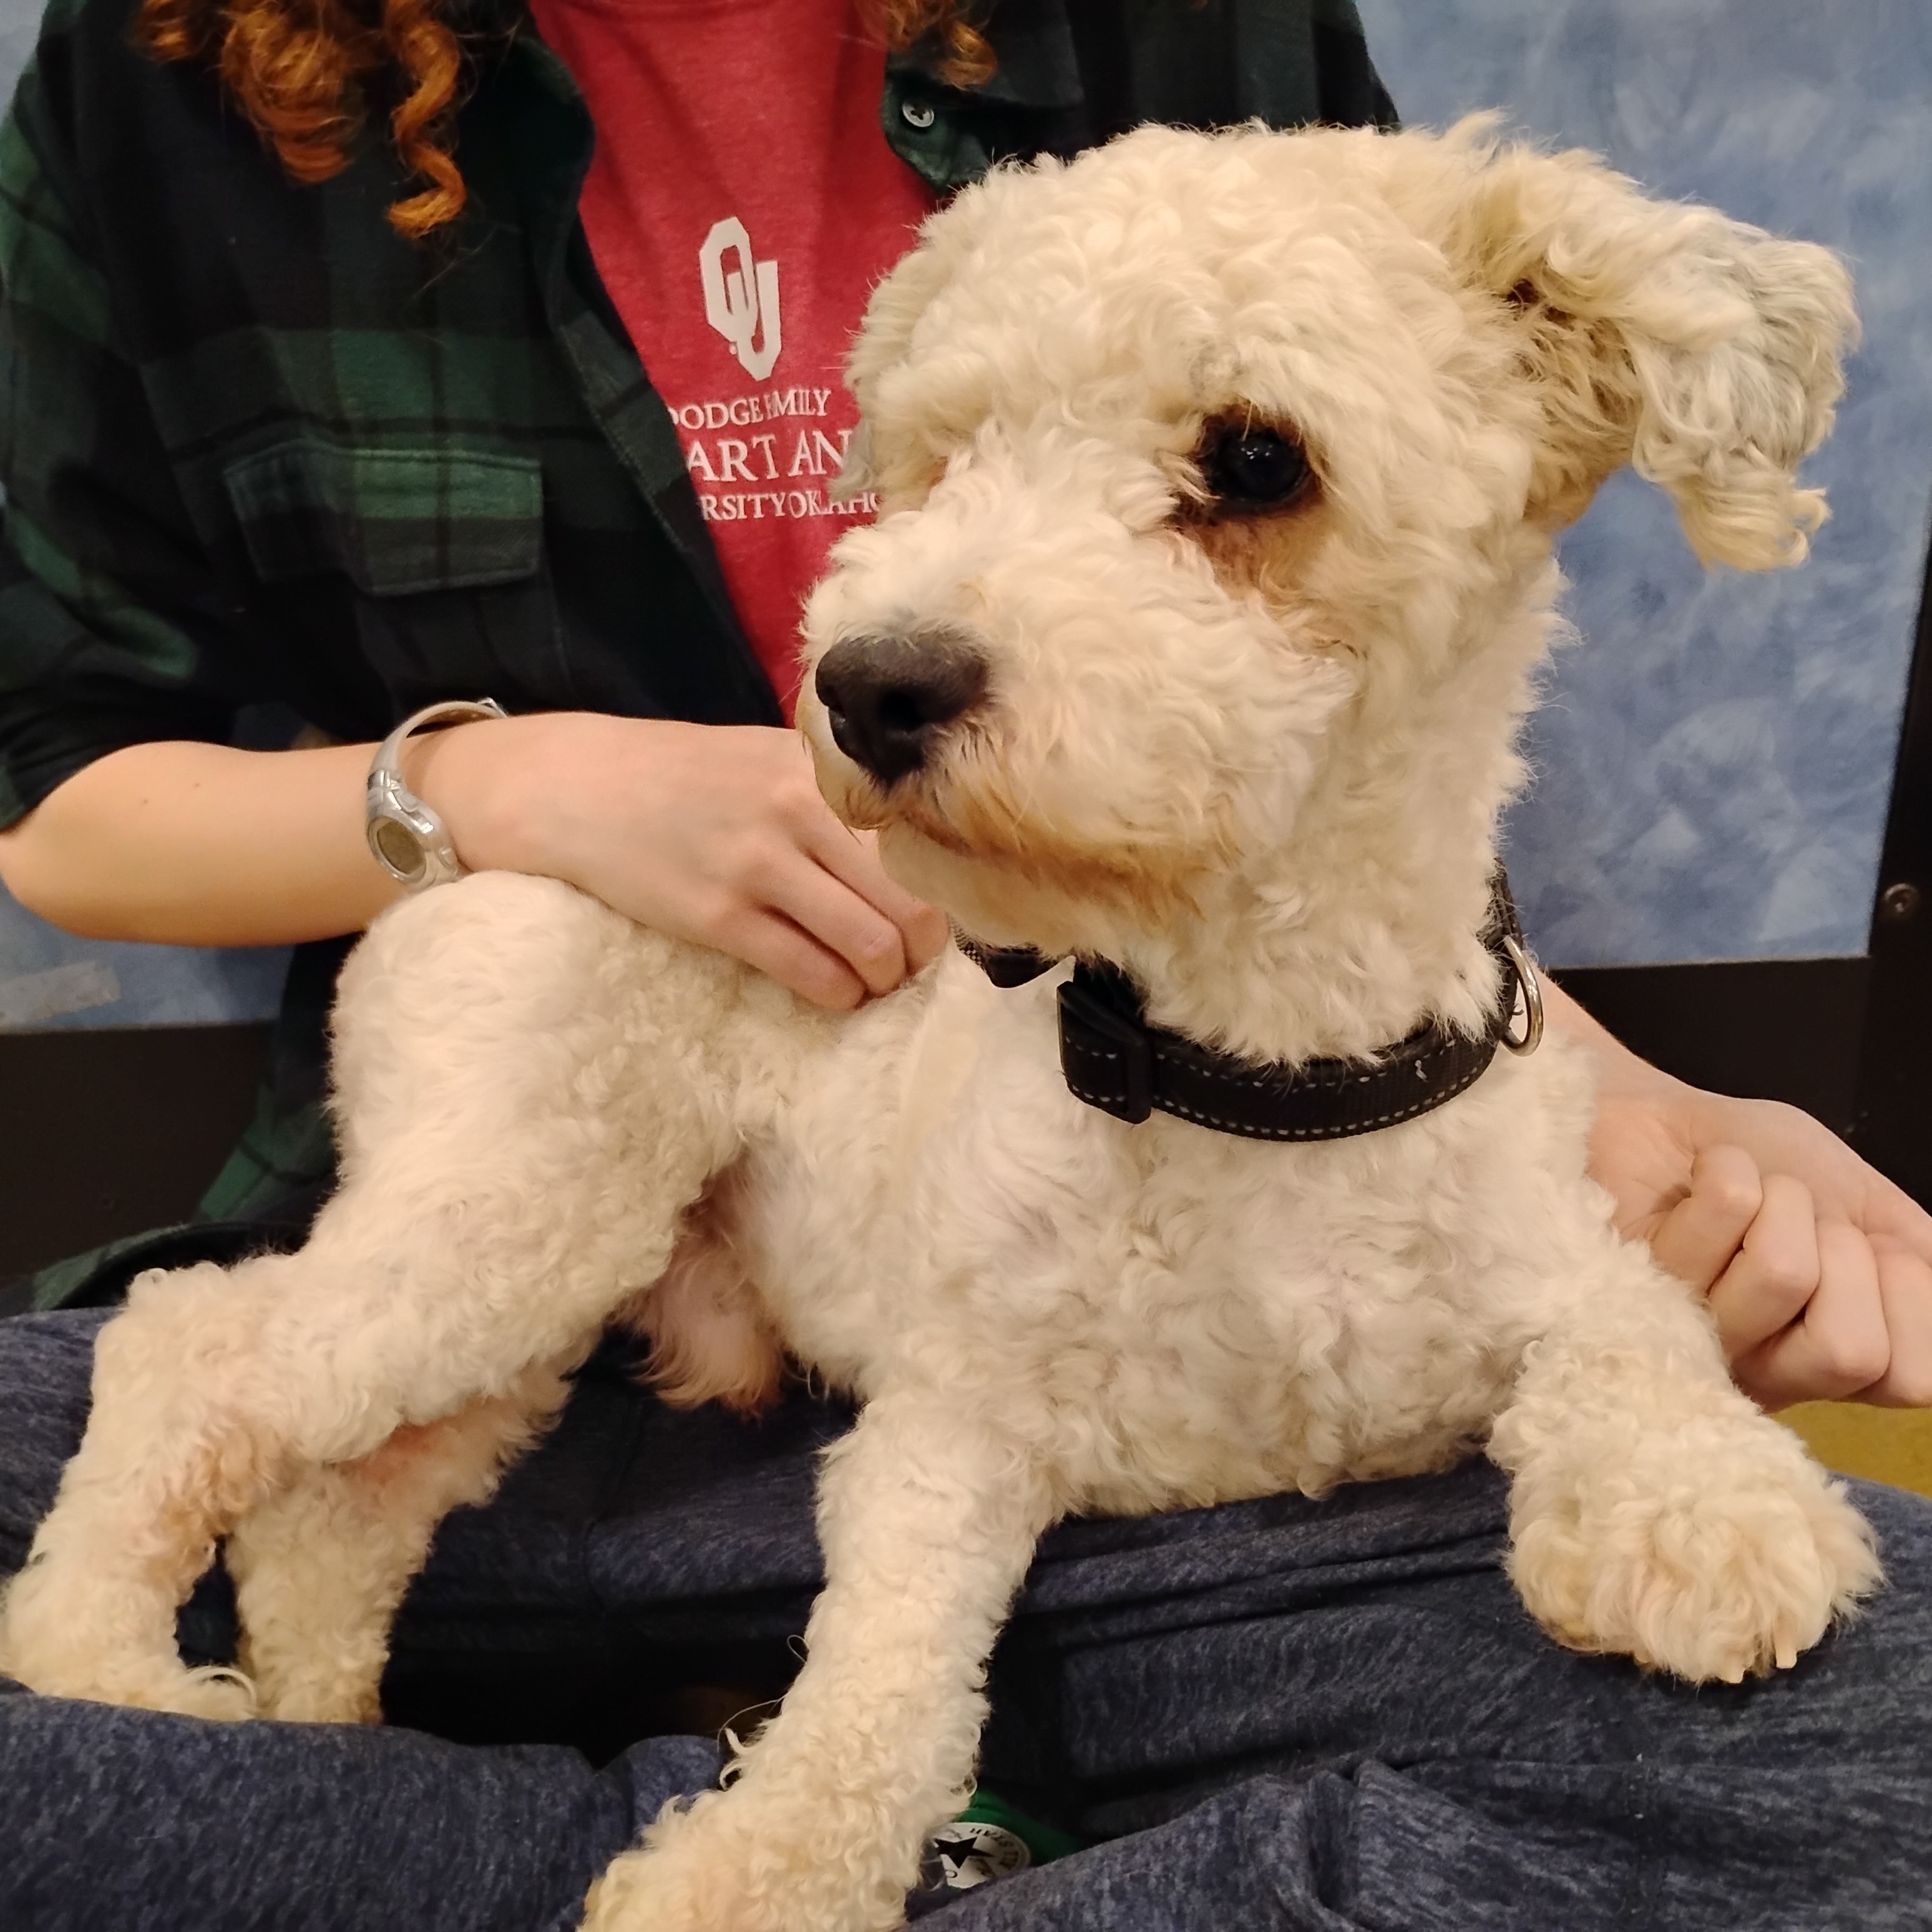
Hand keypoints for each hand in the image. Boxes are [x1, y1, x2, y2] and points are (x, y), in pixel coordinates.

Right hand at [414, 713, 948, 1009]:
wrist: (576, 787)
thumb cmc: (684, 776)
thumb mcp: (767, 756)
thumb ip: (836, 792)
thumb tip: (915, 851)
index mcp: (819, 767)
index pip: (923, 837)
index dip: (947, 887)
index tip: (943, 910)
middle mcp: (798, 808)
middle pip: (914, 900)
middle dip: (925, 947)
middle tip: (913, 959)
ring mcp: (757, 864)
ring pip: (873, 945)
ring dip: (885, 979)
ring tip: (873, 979)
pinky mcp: (718, 917)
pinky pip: (811, 973)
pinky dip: (838, 995)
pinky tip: (833, 991)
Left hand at [1554, 982, 1931, 1409]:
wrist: (1662, 1120)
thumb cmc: (1762, 1167)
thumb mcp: (1869, 1212)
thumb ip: (1918, 1263)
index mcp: (1824, 1358)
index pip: (1908, 1379)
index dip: (1905, 1295)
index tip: (1869, 1246)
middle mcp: (1761, 1368)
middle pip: (1847, 1349)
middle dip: (1843, 1250)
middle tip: (1802, 1220)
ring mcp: (1694, 1339)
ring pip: (1782, 1274)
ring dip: (1781, 1201)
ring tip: (1748, 1192)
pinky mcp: (1634, 1291)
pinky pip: (1725, 1216)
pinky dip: (1727, 1170)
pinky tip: (1696, 1181)